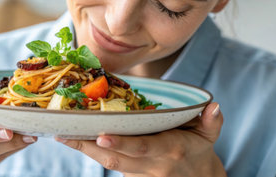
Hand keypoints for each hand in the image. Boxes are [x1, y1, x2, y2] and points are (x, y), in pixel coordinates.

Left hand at [56, 102, 225, 176]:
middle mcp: (150, 165)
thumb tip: (214, 107)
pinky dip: (90, 152)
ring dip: (84, 149)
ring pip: (107, 163)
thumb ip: (211, 122)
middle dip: (89, 147)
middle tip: (64, 133)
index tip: (102, 137)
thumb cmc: (198, 151)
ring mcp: (138, 173)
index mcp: (168, 152)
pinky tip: (73, 139)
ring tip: (61, 134)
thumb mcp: (209, 137)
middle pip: (115, 159)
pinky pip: (108, 163)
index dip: (123, 144)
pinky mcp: (130, 174)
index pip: (143, 148)